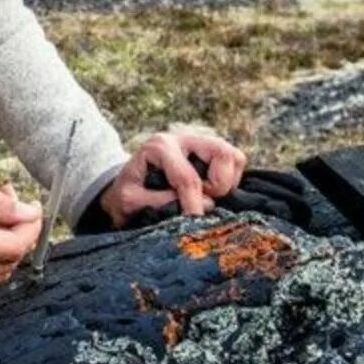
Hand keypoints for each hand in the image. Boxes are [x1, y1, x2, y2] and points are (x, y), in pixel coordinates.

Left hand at [98, 125, 247, 228]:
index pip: (188, 178)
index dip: (193, 206)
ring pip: (234, 157)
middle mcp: (184, 139)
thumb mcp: (129, 201)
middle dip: (217, 186)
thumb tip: (204, 205)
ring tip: (205, 196)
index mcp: (160, 147)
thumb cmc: (127, 194)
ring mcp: (201, 143)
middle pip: (222, 153)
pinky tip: (210, 191)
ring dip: (225, 184)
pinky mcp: (213, 152)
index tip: (194, 224)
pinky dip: (229, 181)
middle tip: (202, 201)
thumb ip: (160, 203)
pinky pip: (236, 163)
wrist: (127, 187)